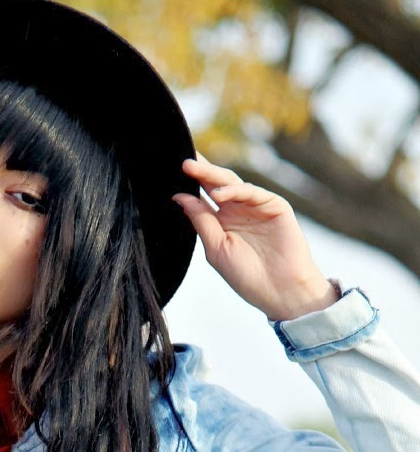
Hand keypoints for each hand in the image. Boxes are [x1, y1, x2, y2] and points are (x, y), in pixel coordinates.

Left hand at [173, 155, 337, 320]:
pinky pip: (252, 192)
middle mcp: (237, 211)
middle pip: (215, 185)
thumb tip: (179, 197)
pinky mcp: (274, 205)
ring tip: (193, 170)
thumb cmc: (246, 275)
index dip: (189, 184)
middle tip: (183, 161)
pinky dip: (235, 191)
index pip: (202, 197)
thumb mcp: (216, 248)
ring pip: (232, 184)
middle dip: (199, 172)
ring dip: (212, 175)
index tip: (171, 172)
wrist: (279, 290)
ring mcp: (256, 206)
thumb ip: (200, 221)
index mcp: (221, 222)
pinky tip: (218, 194)